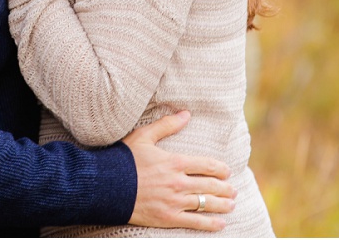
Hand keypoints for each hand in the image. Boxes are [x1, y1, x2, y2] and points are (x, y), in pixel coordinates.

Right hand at [123, 111, 235, 231]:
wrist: (106, 186)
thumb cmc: (123, 159)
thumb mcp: (144, 136)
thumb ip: (167, 125)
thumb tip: (186, 114)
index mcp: (175, 162)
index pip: (207, 165)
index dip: (220, 169)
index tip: (227, 171)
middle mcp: (178, 183)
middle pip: (210, 186)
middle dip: (225, 188)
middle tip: (233, 190)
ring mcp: (174, 202)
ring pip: (205, 204)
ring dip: (222, 205)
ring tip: (231, 205)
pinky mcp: (167, 218)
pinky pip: (194, 222)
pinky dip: (210, 224)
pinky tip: (220, 224)